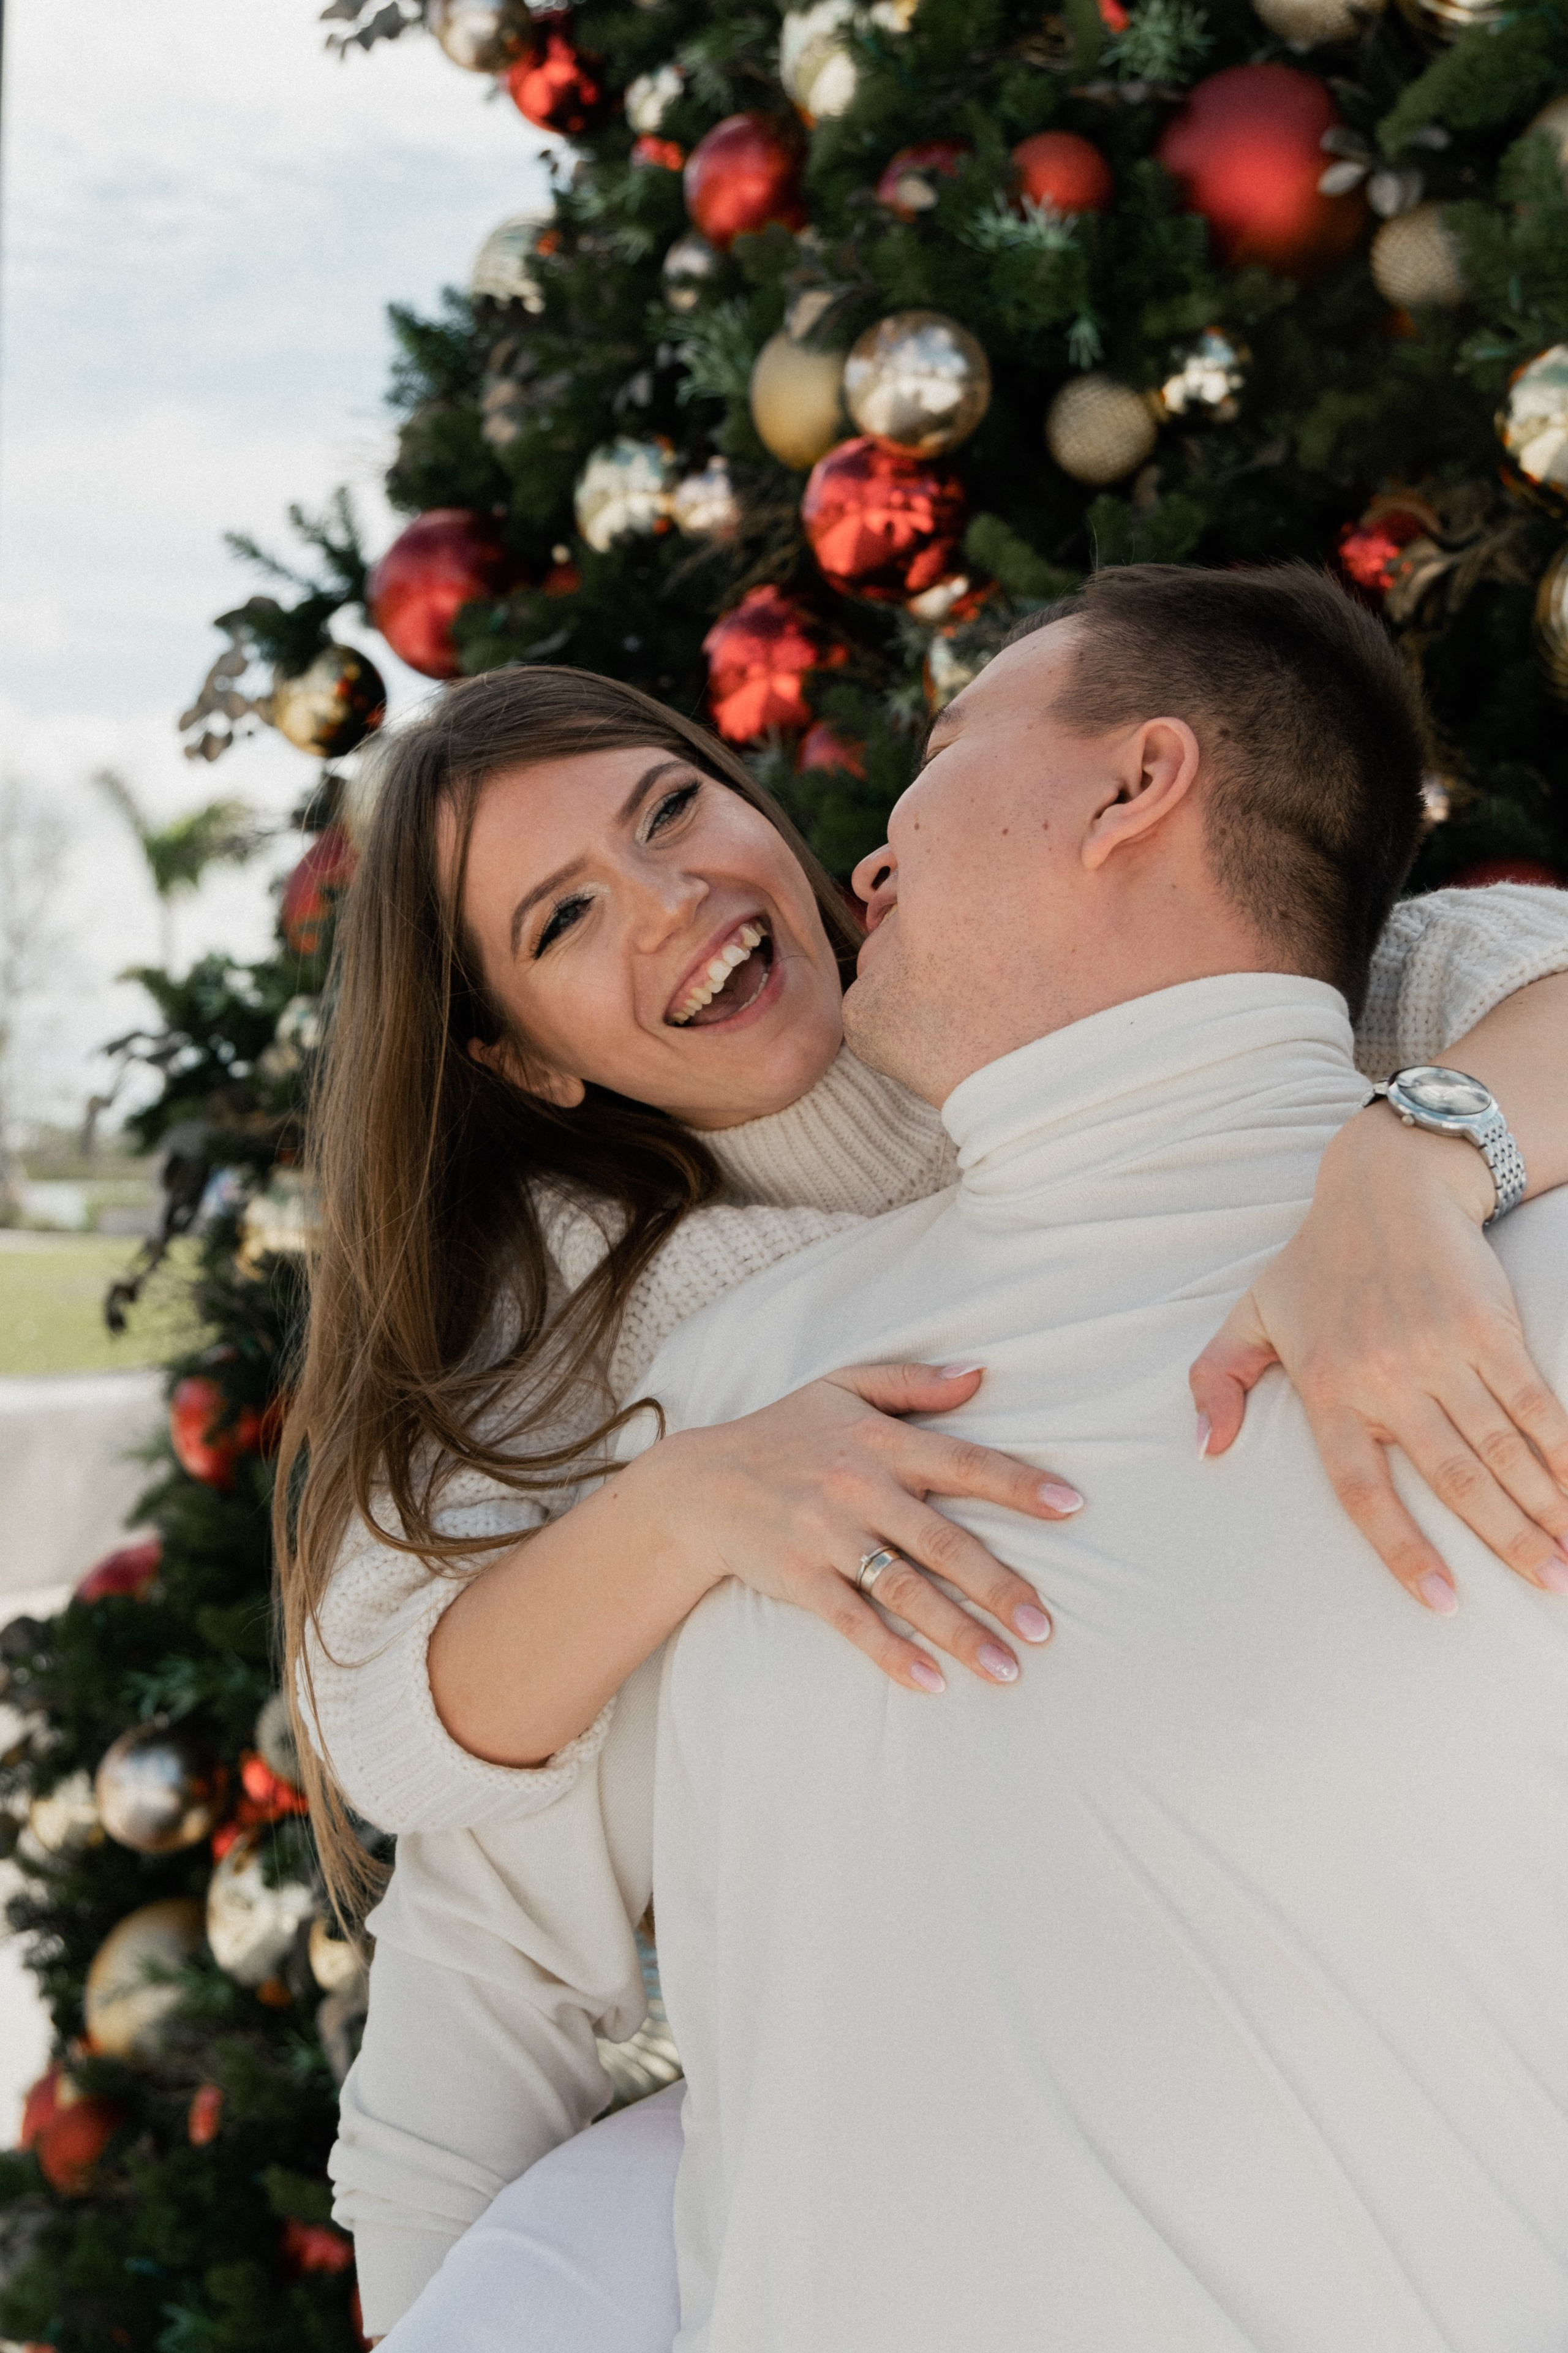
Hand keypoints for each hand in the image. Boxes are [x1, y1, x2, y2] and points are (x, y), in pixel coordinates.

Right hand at [643, 1363, 1078, 1693]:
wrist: (699, 1483)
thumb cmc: (784, 1432)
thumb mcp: (844, 1387)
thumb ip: (913, 1382)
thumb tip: (980, 1374)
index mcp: (882, 1442)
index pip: (965, 1461)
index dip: (1019, 1484)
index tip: (1072, 1507)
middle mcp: (860, 1488)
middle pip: (943, 1541)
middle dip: (999, 1587)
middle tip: (1046, 1627)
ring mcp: (828, 1536)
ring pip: (905, 1589)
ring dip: (959, 1633)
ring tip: (1008, 1669)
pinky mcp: (799, 1577)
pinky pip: (852, 1620)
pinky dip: (891, 1653)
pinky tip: (930, 1682)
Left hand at [1189, 1107, 1567, 1611]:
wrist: (1385, 1186)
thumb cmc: (1316, 1261)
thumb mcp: (1250, 1316)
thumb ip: (1216, 1380)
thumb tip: (1206, 1451)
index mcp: (1329, 1390)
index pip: (1363, 1491)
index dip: (1403, 1550)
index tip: (1441, 1603)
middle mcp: (1386, 1379)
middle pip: (1453, 1479)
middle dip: (1506, 1541)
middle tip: (1549, 1589)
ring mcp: (1443, 1353)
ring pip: (1501, 1449)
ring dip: (1544, 1508)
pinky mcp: (1490, 1327)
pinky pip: (1535, 1403)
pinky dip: (1562, 1451)